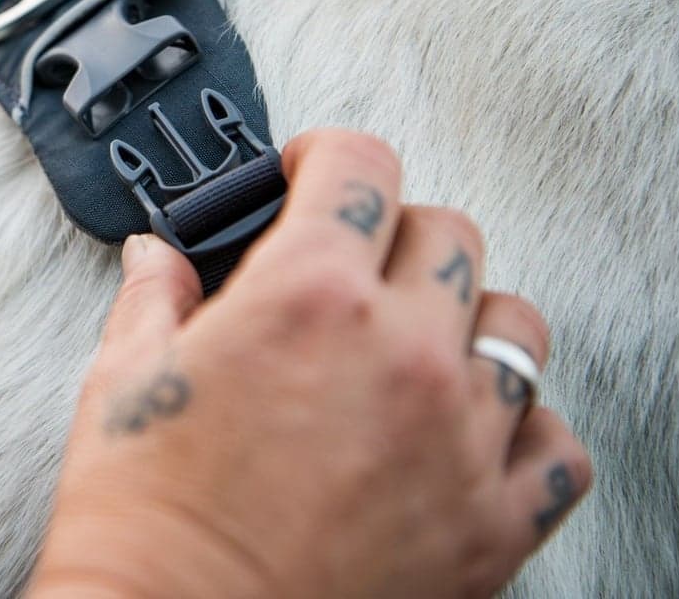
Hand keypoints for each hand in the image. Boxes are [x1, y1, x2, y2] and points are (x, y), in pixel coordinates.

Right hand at [31, 130, 591, 598]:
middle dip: (393, 232)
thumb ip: (155, 295)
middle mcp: (398, 350)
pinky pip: (555, 443)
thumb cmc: (145, 521)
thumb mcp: (123, 378)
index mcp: (306, 294)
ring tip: (415, 345)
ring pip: (515, 323)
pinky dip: (522, 427)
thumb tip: (158, 256)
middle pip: (446, 232)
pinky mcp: (489, 522)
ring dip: (463, 320)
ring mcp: (457, 435)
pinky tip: (472, 430)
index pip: (360, 164)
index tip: (315, 174)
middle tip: (354, 265)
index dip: (329, 156)